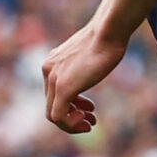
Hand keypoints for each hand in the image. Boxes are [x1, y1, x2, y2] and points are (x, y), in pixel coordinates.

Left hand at [41, 21, 126, 135]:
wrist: (108, 32)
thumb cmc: (106, 39)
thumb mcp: (88, 54)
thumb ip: (82, 65)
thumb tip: (91, 70)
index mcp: (53, 62)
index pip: (54, 92)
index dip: (71, 105)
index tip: (88, 108)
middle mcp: (48, 70)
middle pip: (52, 104)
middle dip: (71, 116)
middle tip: (90, 120)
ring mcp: (53, 79)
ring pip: (52, 115)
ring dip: (71, 124)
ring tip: (89, 124)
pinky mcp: (63, 88)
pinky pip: (58, 116)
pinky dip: (70, 124)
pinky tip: (86, 121)